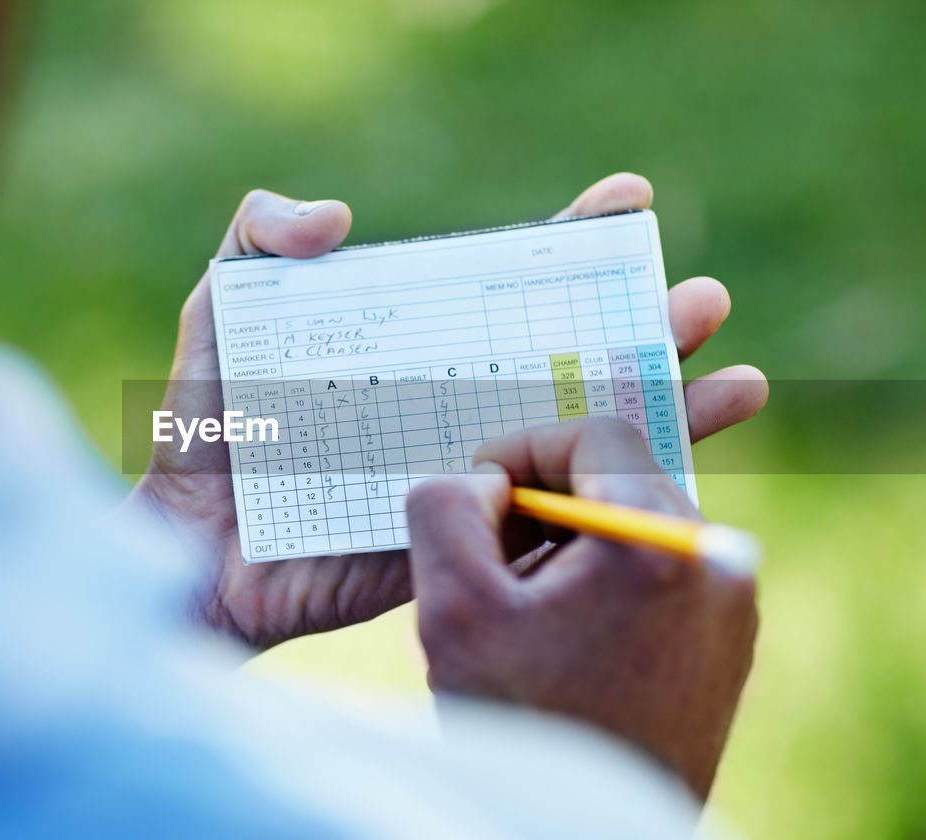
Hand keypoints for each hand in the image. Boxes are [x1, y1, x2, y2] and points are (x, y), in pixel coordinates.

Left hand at [130, 174, 767, 650]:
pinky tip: (679, 489)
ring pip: (584, 440)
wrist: (188, 551)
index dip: (568, 244)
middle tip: (704, 301)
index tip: (626, 203)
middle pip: (570, 357)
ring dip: (667, 412)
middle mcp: (453, 404)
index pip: (505, 285)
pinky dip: (617, 508)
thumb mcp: (219, 318)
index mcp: (411, 347)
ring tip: (738, 381)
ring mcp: (468, 475)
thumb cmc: (202, 433)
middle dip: (646, 328)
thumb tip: (336, 218)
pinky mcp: (467, 544)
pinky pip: (552, 526)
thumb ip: (254, 245)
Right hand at [406, 419, 757, 799]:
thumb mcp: (452, 609)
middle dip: (548, 498)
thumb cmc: (524, 724)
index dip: (526, 448)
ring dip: (576, 540)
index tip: (483, 492)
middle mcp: (719, 563)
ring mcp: (734, 603)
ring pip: (639, 522)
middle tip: (495, 549)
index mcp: (660, 544)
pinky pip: (664, 568)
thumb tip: (483, 479)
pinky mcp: (730, 639)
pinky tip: (566, 629)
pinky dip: (609, 576)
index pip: (597, 432)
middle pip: (622, 475)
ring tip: (527, 600)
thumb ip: (447, 508)